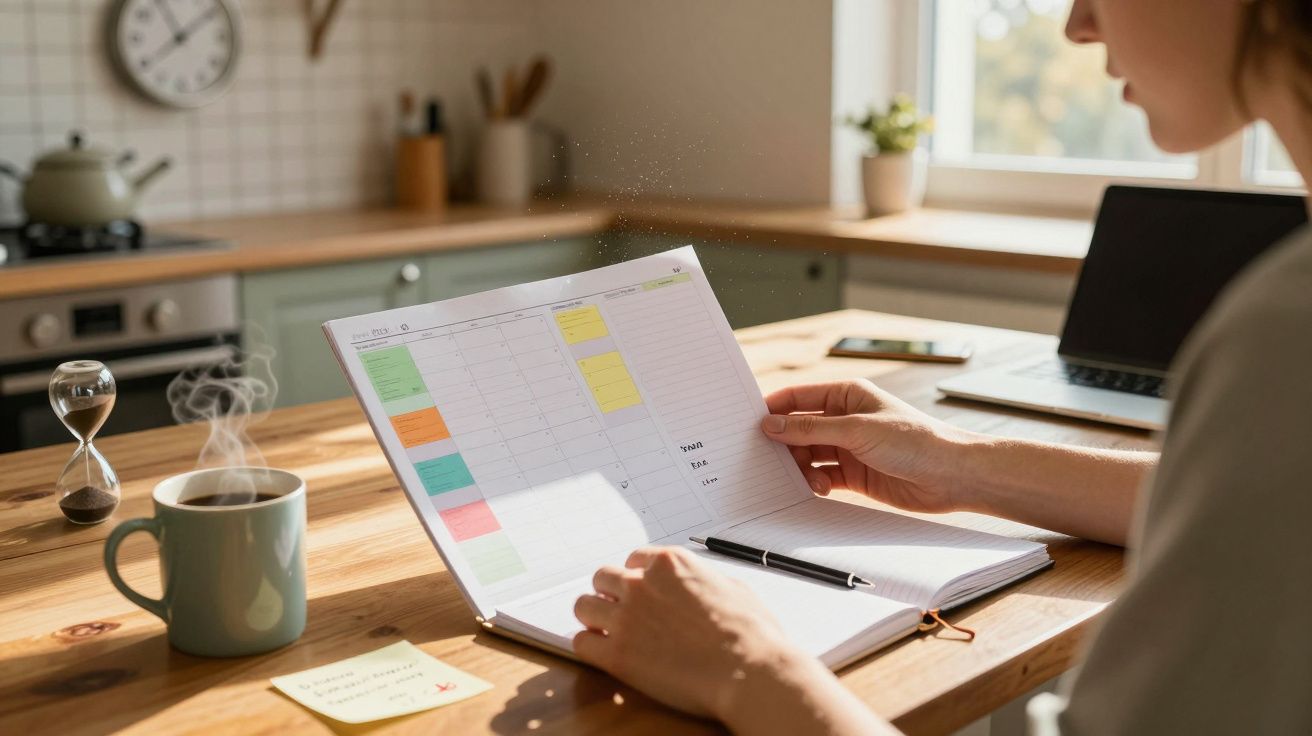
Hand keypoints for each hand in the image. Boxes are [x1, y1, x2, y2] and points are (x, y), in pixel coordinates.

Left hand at [572, 547, 809, 722]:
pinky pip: (581, 643)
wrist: (749, 671)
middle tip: (620, 612)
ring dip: (593, 617)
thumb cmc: (752, 634)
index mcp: (670, 563)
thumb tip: (701, 585)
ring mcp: (626, 619)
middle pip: (603, 578)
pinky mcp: (617, 655)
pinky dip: (589, 647)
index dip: (636, 578)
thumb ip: (705, 580)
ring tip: (605, 632)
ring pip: (583, 606)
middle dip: (610, 594)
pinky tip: (601, 654)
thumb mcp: (733, 587)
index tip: (639, 592)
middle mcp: (642, 584)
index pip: (633, 560)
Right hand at [761, 379, 981, 513]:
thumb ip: (810, 429)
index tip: (749, 425)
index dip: (774, 409)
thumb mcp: (857, 430)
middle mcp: (845, 419)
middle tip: (767, 460)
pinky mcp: (855, 474)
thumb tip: (771, 424)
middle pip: (799, 430)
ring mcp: (849, 447)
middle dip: (784, 444)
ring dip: (802, 467)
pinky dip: (816, 482)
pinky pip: (823, 476)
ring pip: (809, 455)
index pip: (799, 398)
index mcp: (847, 395)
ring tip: (807, 479)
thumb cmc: (915, 441)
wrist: (951, 476)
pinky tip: (821, 488)